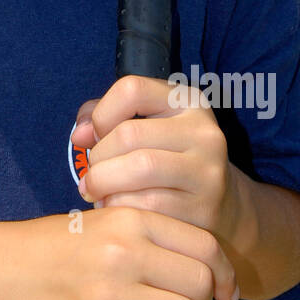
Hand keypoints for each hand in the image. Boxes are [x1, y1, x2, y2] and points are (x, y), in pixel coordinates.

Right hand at [0, 208, 238, 299]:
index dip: (224, 274)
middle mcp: (125, 252)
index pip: (204, 246)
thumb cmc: (52, 250)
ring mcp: (110, 294)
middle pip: (199, 286)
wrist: (0, 274)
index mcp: (129, 219)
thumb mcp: (101, 225)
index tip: (226, 294)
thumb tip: (198, 271)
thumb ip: (145, 240)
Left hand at [70, 75, 241, 242]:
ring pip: (139, 169)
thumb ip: (105, 117)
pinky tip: (116, 209)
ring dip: (105, 185)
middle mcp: (203, 132)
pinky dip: (121, 208)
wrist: (219, 205)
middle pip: (129, 134)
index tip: (94, 137)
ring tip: (97, 194)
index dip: (101, 114)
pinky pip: (149, 206)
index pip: (131, 90)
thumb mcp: (146, 126)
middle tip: (90, 176)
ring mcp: (207, 170)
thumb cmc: (166, 160)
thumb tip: (79, 135)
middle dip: (98, 158)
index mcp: (187, 101)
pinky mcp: (204, 208)